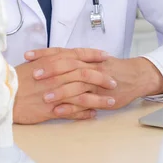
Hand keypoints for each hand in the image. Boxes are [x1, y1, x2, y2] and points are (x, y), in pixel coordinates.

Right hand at [0, 48, 116, 123]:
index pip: (78, 55)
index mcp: (53, 61)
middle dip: (102, 77)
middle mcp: (57, 75)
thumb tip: (67, 56)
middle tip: (113, 80)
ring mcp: (56, 93)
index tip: (106, 57)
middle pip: (86, 74)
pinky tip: (94, 114)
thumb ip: (52, 58)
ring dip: (99, 98)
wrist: (3, 94)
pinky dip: (85, 113)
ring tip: (111, 101)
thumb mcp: (35, 61)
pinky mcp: (52, 109)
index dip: (94, 55)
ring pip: (83, 94)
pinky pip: (73, 112)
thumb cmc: (18, 78)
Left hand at [27, 49, 162, 114]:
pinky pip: (84, 101)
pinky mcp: (101, 96)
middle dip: (50, 70)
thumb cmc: (110, 68)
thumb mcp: (90, 60)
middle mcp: (88, 66)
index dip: (43, 53)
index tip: (28, 56)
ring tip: (44, 97)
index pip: (60, 52)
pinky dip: (71, 107)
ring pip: (75, 84)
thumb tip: (49, 60)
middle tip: (34, 75)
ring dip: (59, 91)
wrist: (134, 76)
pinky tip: (59, 111)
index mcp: (83, 57)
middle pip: (67, 66)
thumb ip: (72, 60)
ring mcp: (95, 82)